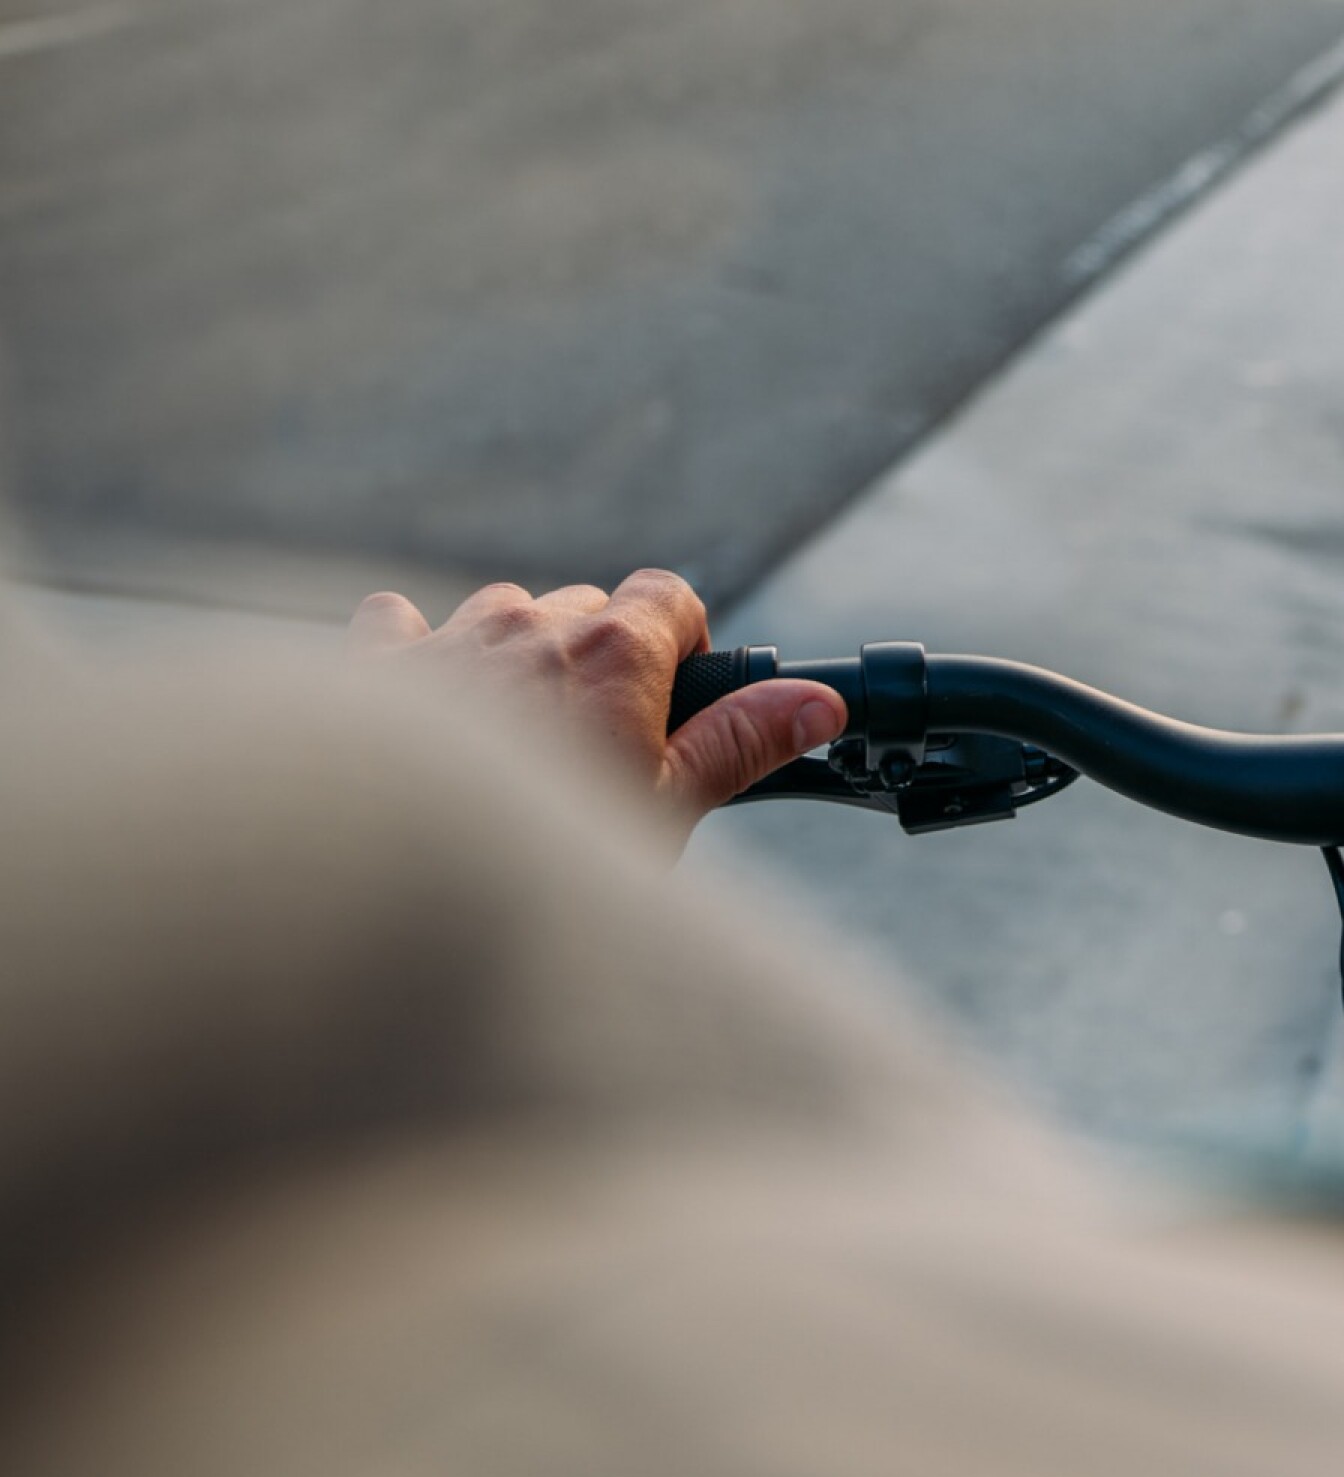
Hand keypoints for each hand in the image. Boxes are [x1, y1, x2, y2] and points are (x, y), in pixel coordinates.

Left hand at [348, 570, 845, 844]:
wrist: (387, 863)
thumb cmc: (535, 851)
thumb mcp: (664, 807)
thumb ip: (740, 743)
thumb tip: (817, 703)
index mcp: (614, 651)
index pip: (669, 596)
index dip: (685, 643)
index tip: (678, 700)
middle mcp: (529, 623)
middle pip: (588, 607)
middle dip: (604, 659)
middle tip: (603, 746)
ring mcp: (448, 637)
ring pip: (503, 614)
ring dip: (520, 655)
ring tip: (520, 740)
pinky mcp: (374, 665)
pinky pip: (402, 623)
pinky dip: (421, 651)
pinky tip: (423, 702)